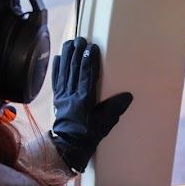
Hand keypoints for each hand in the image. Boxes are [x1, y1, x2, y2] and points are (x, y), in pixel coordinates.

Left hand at [50, 37, 132, 171]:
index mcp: (85, 100)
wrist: (69, 146)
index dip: (89, 61)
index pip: (87, 75)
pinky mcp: (57, 99)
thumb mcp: (106, 123)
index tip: (91, 47)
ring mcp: (63, 96)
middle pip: (74, 70)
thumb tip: (128, 96)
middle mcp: (72, 95)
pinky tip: (57, 57)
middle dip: (77, 53)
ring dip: (67, 56)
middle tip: (81, 39)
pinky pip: (56, 80)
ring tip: (69, 42)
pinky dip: (57, 68)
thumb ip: (115, 108)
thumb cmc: (89, 136)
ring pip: (64, 72)